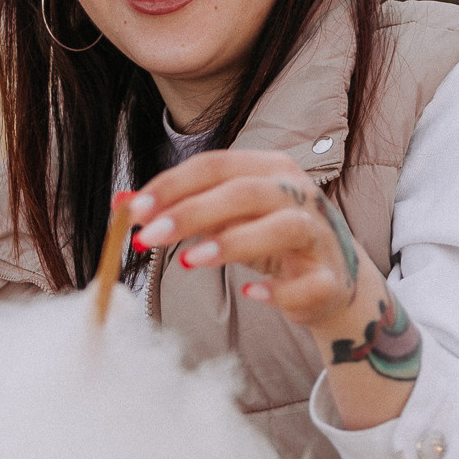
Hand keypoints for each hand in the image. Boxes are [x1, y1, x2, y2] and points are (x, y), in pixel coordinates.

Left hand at [130, 150, 371, 328]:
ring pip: (283, 227)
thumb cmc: (272, 240)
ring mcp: (319, 235)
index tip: (134, 209)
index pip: (215, 166)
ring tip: (188, 261)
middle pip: (244, 192)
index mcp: (270, 169)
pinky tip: (250, 292)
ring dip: (234, 242)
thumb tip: (122, 202)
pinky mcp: (330, 279)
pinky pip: (309, 283)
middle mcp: (298, 194)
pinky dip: (280, 289)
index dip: (172, 185)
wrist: (337, 280)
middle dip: (191, 212)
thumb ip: (181, 207)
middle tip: (148, 235)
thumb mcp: (228, 216)